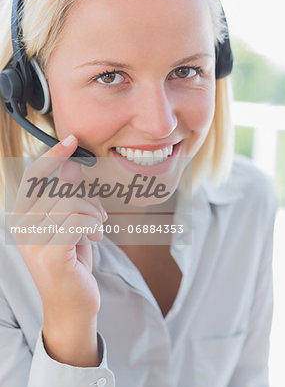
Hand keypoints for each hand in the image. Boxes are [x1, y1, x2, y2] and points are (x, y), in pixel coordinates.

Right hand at [9, 135, 105, 324]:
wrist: (72, 306)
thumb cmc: (72, 264)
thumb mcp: (70, 225)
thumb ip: (68, 197)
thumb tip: (71, 166)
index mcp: (24, 217)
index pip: (34, 177)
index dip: (52, 156)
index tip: (71, 141)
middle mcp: (22, 227)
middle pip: (61, 188)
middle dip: (88, 199)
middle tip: (98, 216)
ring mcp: (33, 241)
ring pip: (71, 202)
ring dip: (93, 213)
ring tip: (97, 229)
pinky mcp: (51, 253)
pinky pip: (77, 220)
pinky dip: (94, 225)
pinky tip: (97, 238)